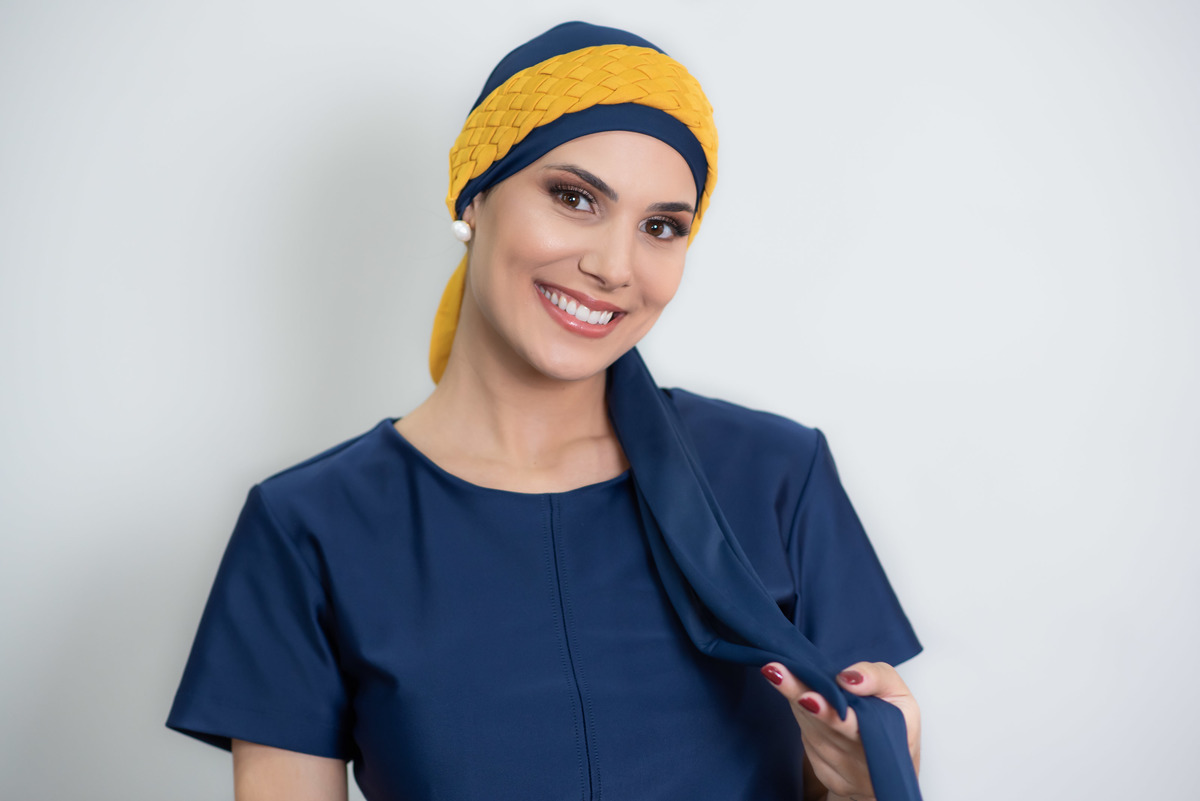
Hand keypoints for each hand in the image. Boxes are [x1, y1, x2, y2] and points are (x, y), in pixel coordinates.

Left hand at [760, 661, 920, 800]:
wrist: (887, 768)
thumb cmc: (892, 723)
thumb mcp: (899, 694)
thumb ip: (878, 678)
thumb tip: (847, 677)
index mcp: (882, 738)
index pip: (853, 727)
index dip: (830, 714)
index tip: (808, 697)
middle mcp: (860, 759)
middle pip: (825, 728)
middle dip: (801, 702)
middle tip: (778, 675)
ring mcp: (841, 770)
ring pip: (811, 730)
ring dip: (792, 700)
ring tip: (774, 672)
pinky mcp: (825, 773)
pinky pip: (807, 739)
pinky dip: (800, 714)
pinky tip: (790, 692)